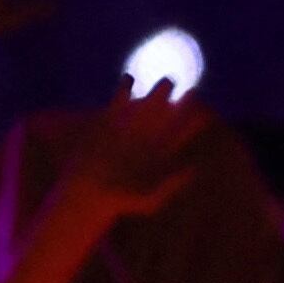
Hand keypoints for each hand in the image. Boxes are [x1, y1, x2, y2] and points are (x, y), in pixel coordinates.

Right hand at [63, 80, 208, 220]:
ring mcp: (131, 126)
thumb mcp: (149, 201)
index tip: (196, 111)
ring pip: (150, 98)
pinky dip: (127, 84)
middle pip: (172, 107)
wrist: (87, 194)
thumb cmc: (119, 201)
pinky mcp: (110, 119)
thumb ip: (170, 186)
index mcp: (165, 148)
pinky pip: (122, 95)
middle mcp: (151, 133)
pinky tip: (129, 81)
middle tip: (174, 89)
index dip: (194, 116)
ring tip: (162, 83)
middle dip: (177, 97)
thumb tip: (192, 168)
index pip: (187, 126)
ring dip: (158, 88)